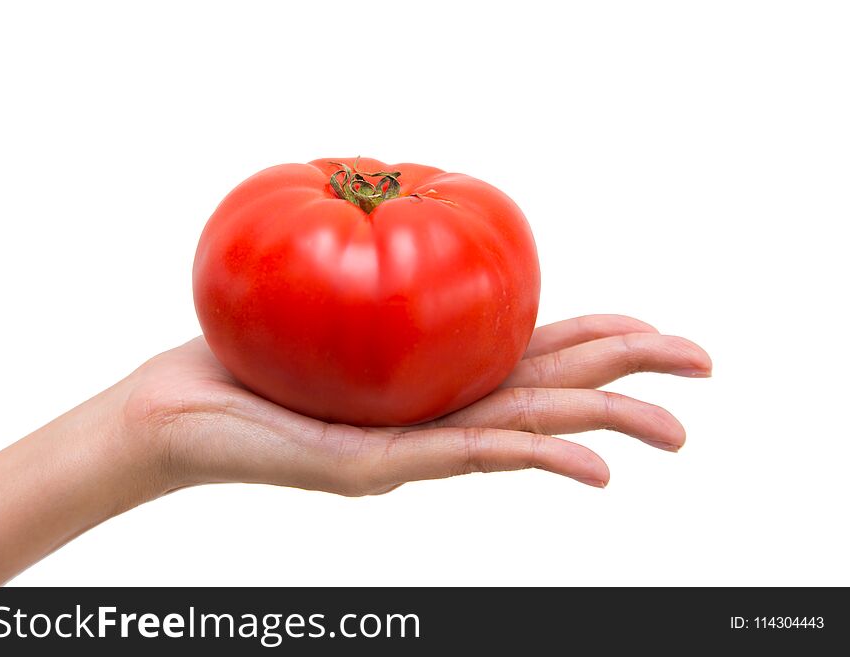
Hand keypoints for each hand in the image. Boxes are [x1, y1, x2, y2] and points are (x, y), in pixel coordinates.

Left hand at [125, 314, 711, 495]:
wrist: (177, 404)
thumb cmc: (252, 349)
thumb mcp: (331, 295)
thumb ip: (386, 274)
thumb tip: (412, 206)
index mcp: (437, 378)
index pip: (533, 355)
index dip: (600, 339)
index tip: (656, 330)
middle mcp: (437, 416)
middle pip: (549, 391)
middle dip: (630, 380)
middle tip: (704, 367)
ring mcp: (412, 448)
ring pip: (525, 429)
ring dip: (604, 427)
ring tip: (674, 430)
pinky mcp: (374, 467)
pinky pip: (464, 456)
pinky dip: (534, 458)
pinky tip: (593, 465)